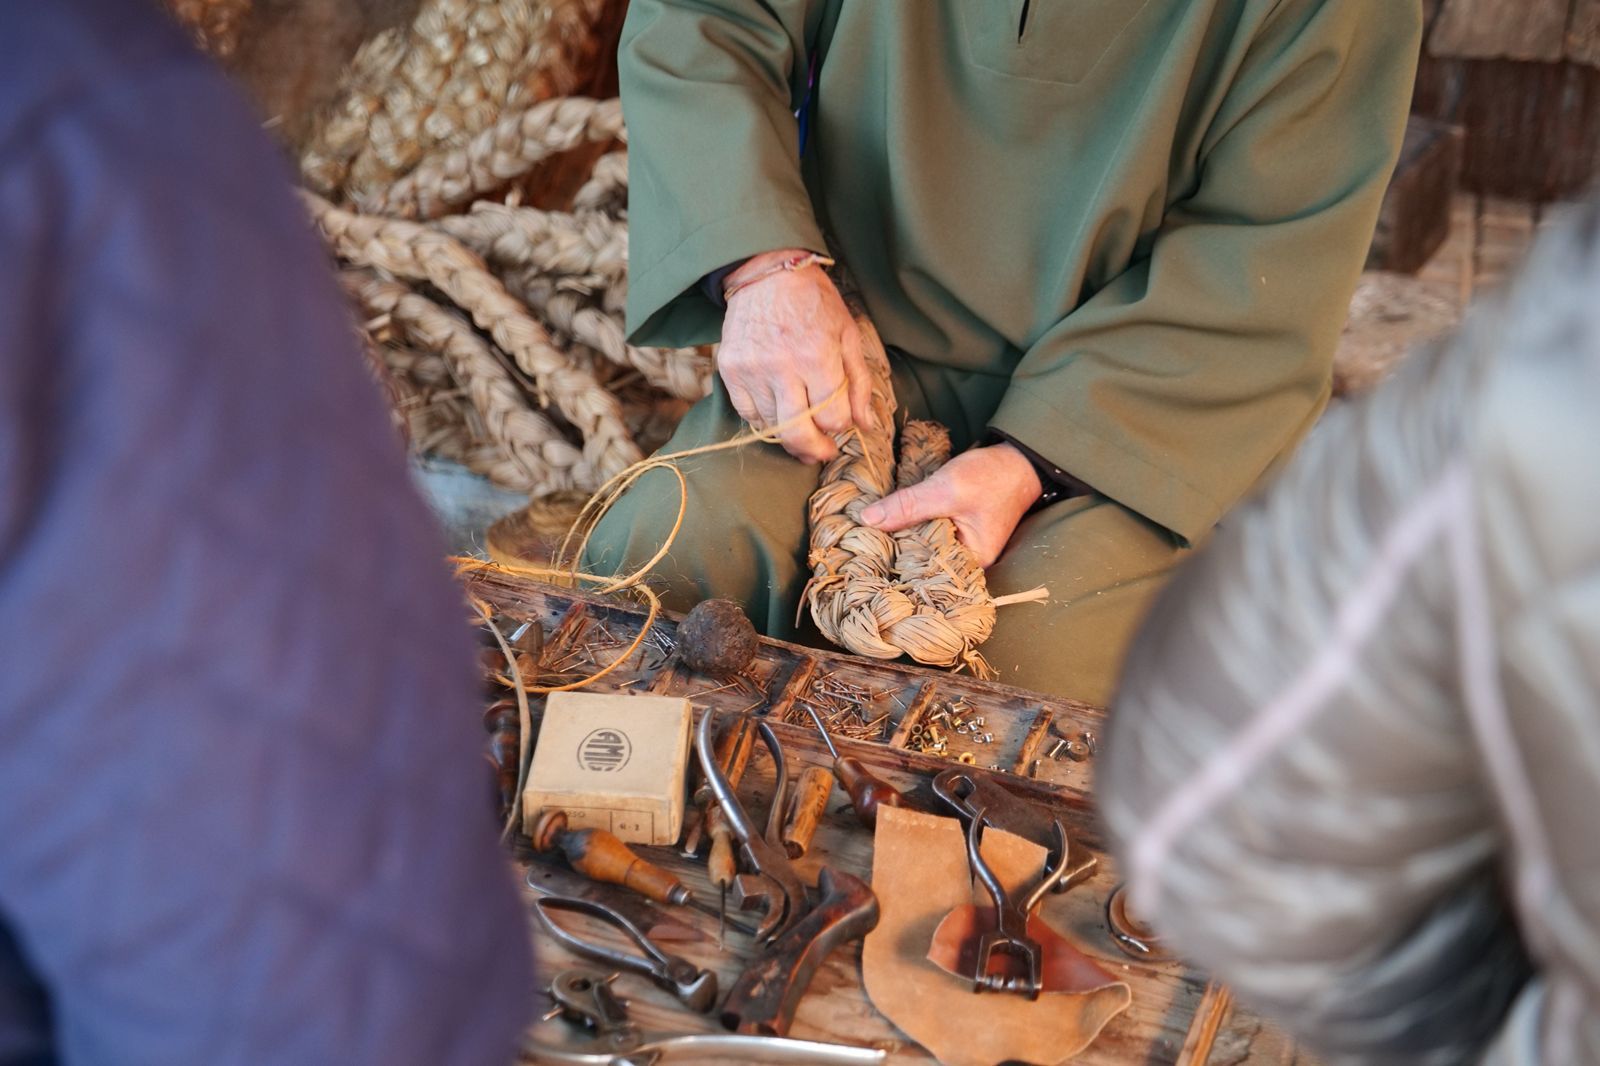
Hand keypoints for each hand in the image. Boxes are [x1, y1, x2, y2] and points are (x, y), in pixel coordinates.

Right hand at [717, 249, 873, 462]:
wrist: (767, 273)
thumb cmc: (814, 302)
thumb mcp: (848, 335)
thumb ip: (858, 383)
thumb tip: (865, 425)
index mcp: (817, 357)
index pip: (832, 418)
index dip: (840, 426)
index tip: (840, 421)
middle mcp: (782, 367)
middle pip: (798, 433)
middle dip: (814, 450)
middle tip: (821, 452)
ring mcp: (752, 370)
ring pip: (772, 427)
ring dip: (789, 435)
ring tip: (801, 430)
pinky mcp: (730, 370)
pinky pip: (747, 414)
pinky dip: (763, 420)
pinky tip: (777, 413)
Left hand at [860, 443, 1042, 566]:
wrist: (1018, 460)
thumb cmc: (991, 477)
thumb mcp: (946, 490)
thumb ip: (908, 506)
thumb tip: (867, 520)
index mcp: (970, 563)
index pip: (923, 574)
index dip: (893, 567)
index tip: (864, 559)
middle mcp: (966, 562)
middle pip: (920, 564)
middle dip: (893, 553)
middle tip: (859, 547)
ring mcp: (961, 548)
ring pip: (921, 549)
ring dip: (900, 539)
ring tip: (867, 538)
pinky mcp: (955, 533)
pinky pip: (926, 537)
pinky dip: (911, 529)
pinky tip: (890, 524)